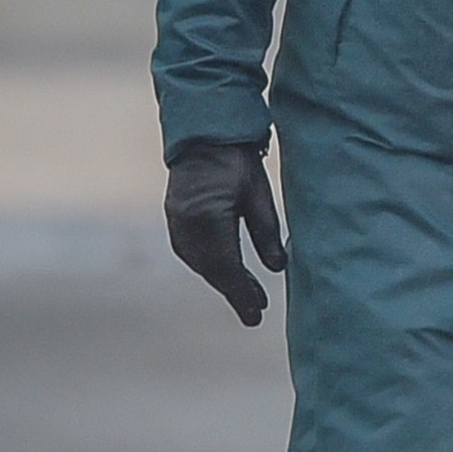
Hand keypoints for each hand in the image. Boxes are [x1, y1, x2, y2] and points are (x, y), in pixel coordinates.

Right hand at [166, 140, 286, 326]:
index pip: (228, 267)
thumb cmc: (236, 162)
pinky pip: (193, 254)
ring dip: (224, 283)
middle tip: (257, 314)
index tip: (257, 315)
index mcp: (209, 218)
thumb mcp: (258, 194)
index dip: (243, 294)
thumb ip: (267, 232)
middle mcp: (187, 226)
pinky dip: (211, 269)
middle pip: (213, 271)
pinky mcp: (175, 221)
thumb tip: (278, 268)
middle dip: (235, 293)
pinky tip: (227, 275)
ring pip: (202, 265)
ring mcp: (176, 224)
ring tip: (248, 297)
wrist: (203, 136)